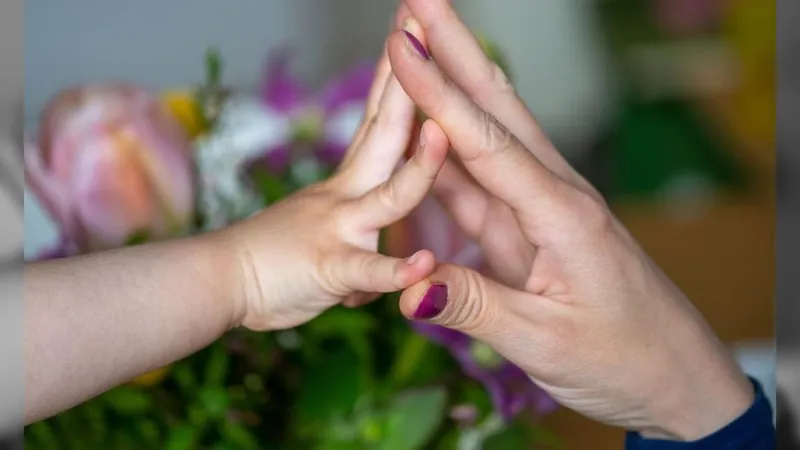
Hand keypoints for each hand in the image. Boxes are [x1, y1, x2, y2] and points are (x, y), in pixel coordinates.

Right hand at [218, 18, 448, 331]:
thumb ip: (354, 242)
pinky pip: (367, 269)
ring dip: (420, 167)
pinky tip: (423, 263)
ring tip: (443, 133)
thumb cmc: (266, 262)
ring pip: (391, 197)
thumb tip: (371, 261)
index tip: (412, 33)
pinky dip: (395, 269)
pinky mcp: (330, 269)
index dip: (397, 76)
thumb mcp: (316, 236)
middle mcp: (347, 194)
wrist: (211, 282)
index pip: (378, 120)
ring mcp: (340, 229)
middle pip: (385, 131)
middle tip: (420, 21)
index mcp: (348, 183)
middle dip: (407, 79)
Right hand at [389, 0, 753, 439]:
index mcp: (562, 216)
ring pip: (485, 137)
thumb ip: (475, 308)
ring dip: (450, 86)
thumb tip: (407, 289)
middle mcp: (552, 198)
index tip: (402, 49)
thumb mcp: (546, 342)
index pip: (487, 144)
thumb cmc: (623, 358)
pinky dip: (447, 148)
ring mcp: (539, 211)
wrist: (672, 377)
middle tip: (418, 0)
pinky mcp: (527, 231)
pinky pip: (479, 183)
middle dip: (454, 51)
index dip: (439, 96)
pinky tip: (428, 123)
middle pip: (494, 111)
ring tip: (416, 43)